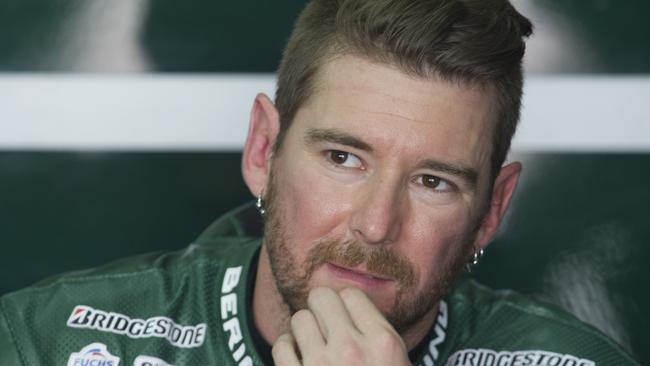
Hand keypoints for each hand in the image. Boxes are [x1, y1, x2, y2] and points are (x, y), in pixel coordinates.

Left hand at [272, 287, 410, 365]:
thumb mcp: (398, 361)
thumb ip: (378, 333)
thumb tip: (350, 302)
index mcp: (382, 342)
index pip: (351, 294)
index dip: (347, 305)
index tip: (347, 318)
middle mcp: (351, 351)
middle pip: (322, 297)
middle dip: (322, 309)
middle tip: (327, 327)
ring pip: (300, 319)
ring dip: (305, 331)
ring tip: (315, 345)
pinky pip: (281, 345)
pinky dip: (288, 350)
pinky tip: (300, 359)